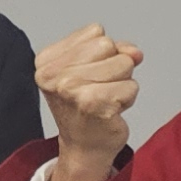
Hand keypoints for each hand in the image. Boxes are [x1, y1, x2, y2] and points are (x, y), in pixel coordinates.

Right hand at [35, 25, 143, 180]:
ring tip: (104, 100)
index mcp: (46, 61)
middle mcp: (53, 75)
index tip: (87, 76)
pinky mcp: (93, 105)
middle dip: (114, 67)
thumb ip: (115, 49)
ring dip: (122, 83)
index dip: (102, 53)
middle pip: (109, 46)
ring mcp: (71, 90)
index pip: (95, 32)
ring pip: (124, 64)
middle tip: (97, 90)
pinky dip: (128, 99)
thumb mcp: (93, 67)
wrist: (84, 147)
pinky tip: (110, 111)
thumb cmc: (87, 105)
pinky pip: (131, 86)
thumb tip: (135, 52)